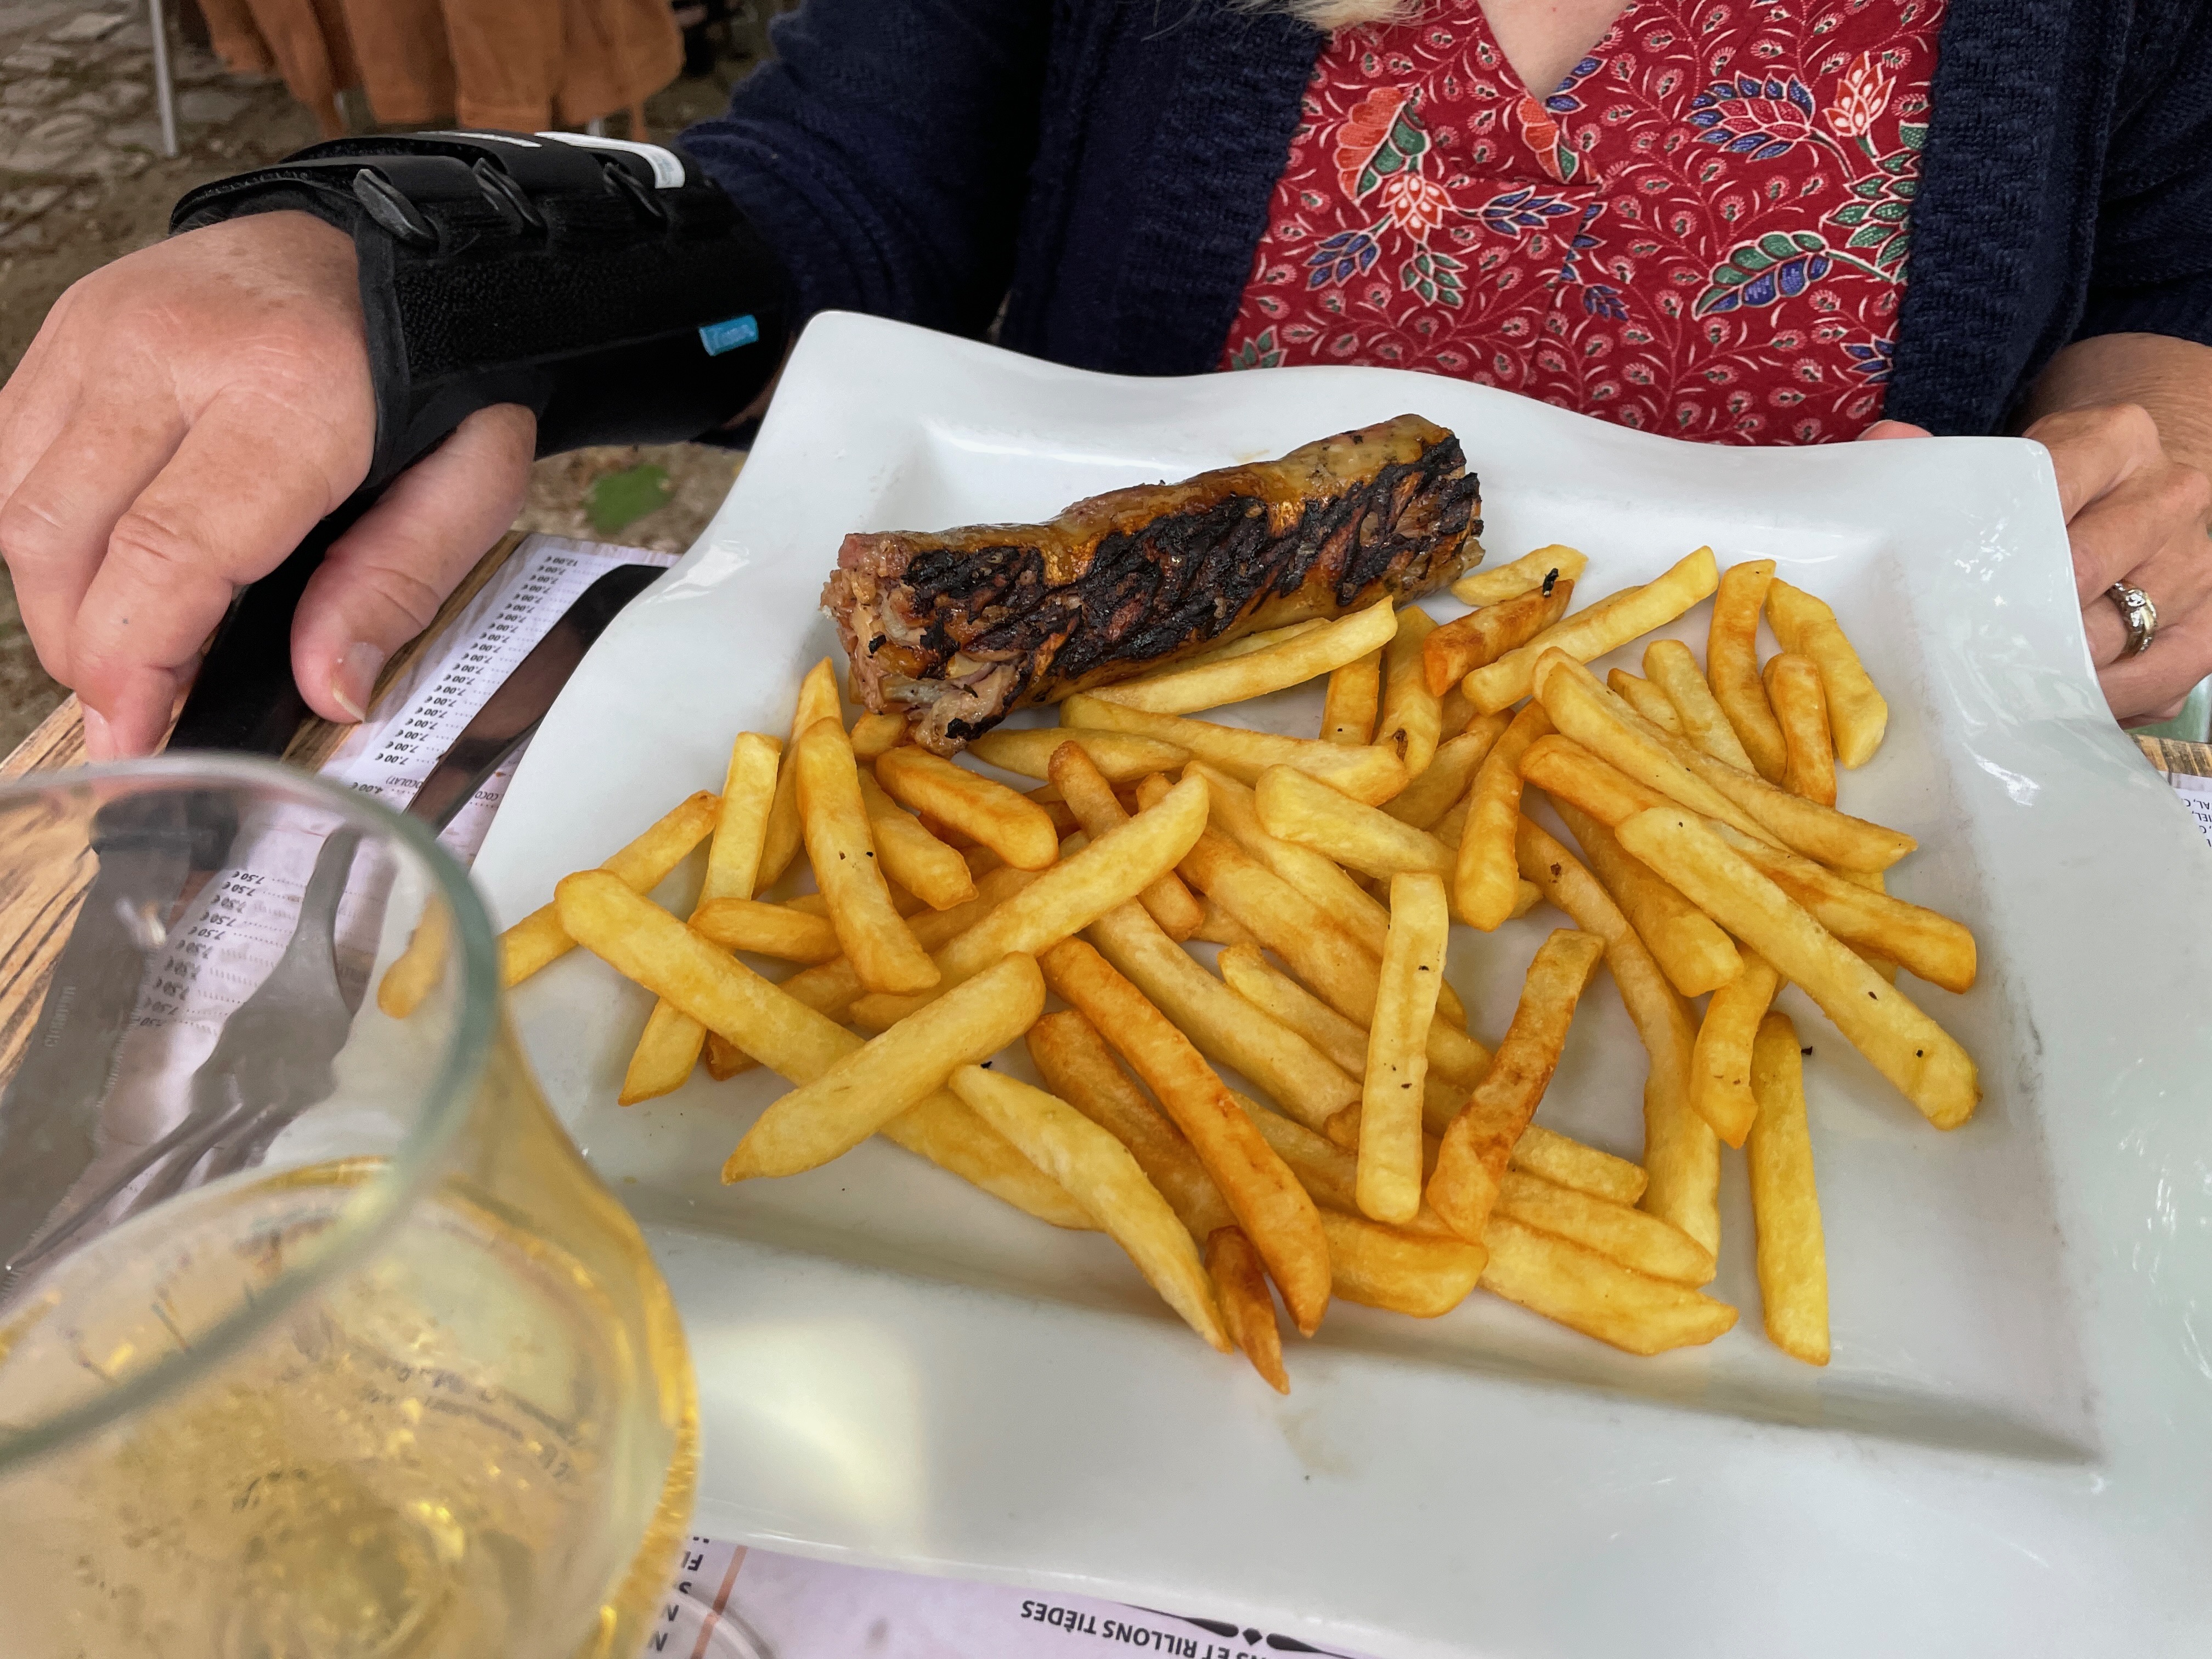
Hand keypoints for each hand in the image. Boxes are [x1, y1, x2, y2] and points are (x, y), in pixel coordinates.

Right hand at [0, 212, 535, 758]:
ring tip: (131, 635)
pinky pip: (11, 452)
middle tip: (137, 701)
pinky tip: (108, 559)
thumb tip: (329, 688)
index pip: (169, 551)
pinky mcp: (71, 325)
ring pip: (19, 502)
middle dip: (86, 647)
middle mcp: (172, 348)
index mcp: (287, 391)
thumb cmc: (440, 366)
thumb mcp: (472, 479)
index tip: (132, 734)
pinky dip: (45, 529)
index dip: (134, 661)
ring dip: (57, 595)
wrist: (400, 242)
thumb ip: (398, 585)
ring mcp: (105, 327)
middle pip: (67, 538)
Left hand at [1864, 408, 2211, 723]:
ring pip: (2118, 635)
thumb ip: (1936, 457)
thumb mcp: (1995, 461)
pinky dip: (2104, 703)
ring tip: (1994, 695)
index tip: (1946, 594)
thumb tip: (1892, 443)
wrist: (2122, 496)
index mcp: (2115, 439)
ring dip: (2052, 675)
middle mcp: (2169, 496)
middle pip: (2083, 572)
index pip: (2046, 494)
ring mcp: (2196, 562)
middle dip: (2016, 622)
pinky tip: (2056, 711)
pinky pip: (2161, 679)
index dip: (1994, 551)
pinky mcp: (2208, 625)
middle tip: (1956, 656)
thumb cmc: (2038, 492)